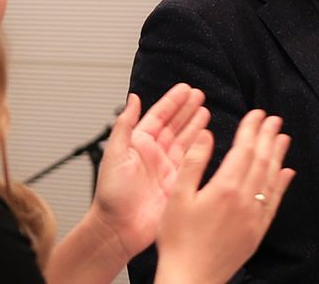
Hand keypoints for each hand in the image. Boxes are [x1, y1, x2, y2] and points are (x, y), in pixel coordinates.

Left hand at [91, 84, 209, 260]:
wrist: (118, 229)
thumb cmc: (111, 197)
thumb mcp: (114, 155)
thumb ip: (125, 125)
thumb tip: (132, 99)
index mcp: (138, 145)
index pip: (158, 117)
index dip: (172, 102)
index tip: (184, 89)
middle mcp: (154, 155)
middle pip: (175, 125)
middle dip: (187, 109)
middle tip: (200, 95)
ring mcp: (167, 169)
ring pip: (185, 140)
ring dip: (195, 125)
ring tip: (205, 111)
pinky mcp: (177, 183)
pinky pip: (191, 161)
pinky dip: (200, 147)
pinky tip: (207, 137)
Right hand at [155, 110, 295, 283]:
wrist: (191, 279)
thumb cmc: (178, 241)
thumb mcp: (177, 197)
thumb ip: (193, 163)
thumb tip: (206, 135)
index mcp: (224, 188)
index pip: (244, 149)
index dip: (252, 129)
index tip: (256, 114)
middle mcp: (244, 200)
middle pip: (261, 160)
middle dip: (268, 136)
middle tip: (274, 119)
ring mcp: (254, 216)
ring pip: (271, 178)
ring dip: (278, 155)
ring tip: (283, 138)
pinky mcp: (257, 231)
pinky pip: (274, 201)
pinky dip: (282, 184)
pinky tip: (286, 173)